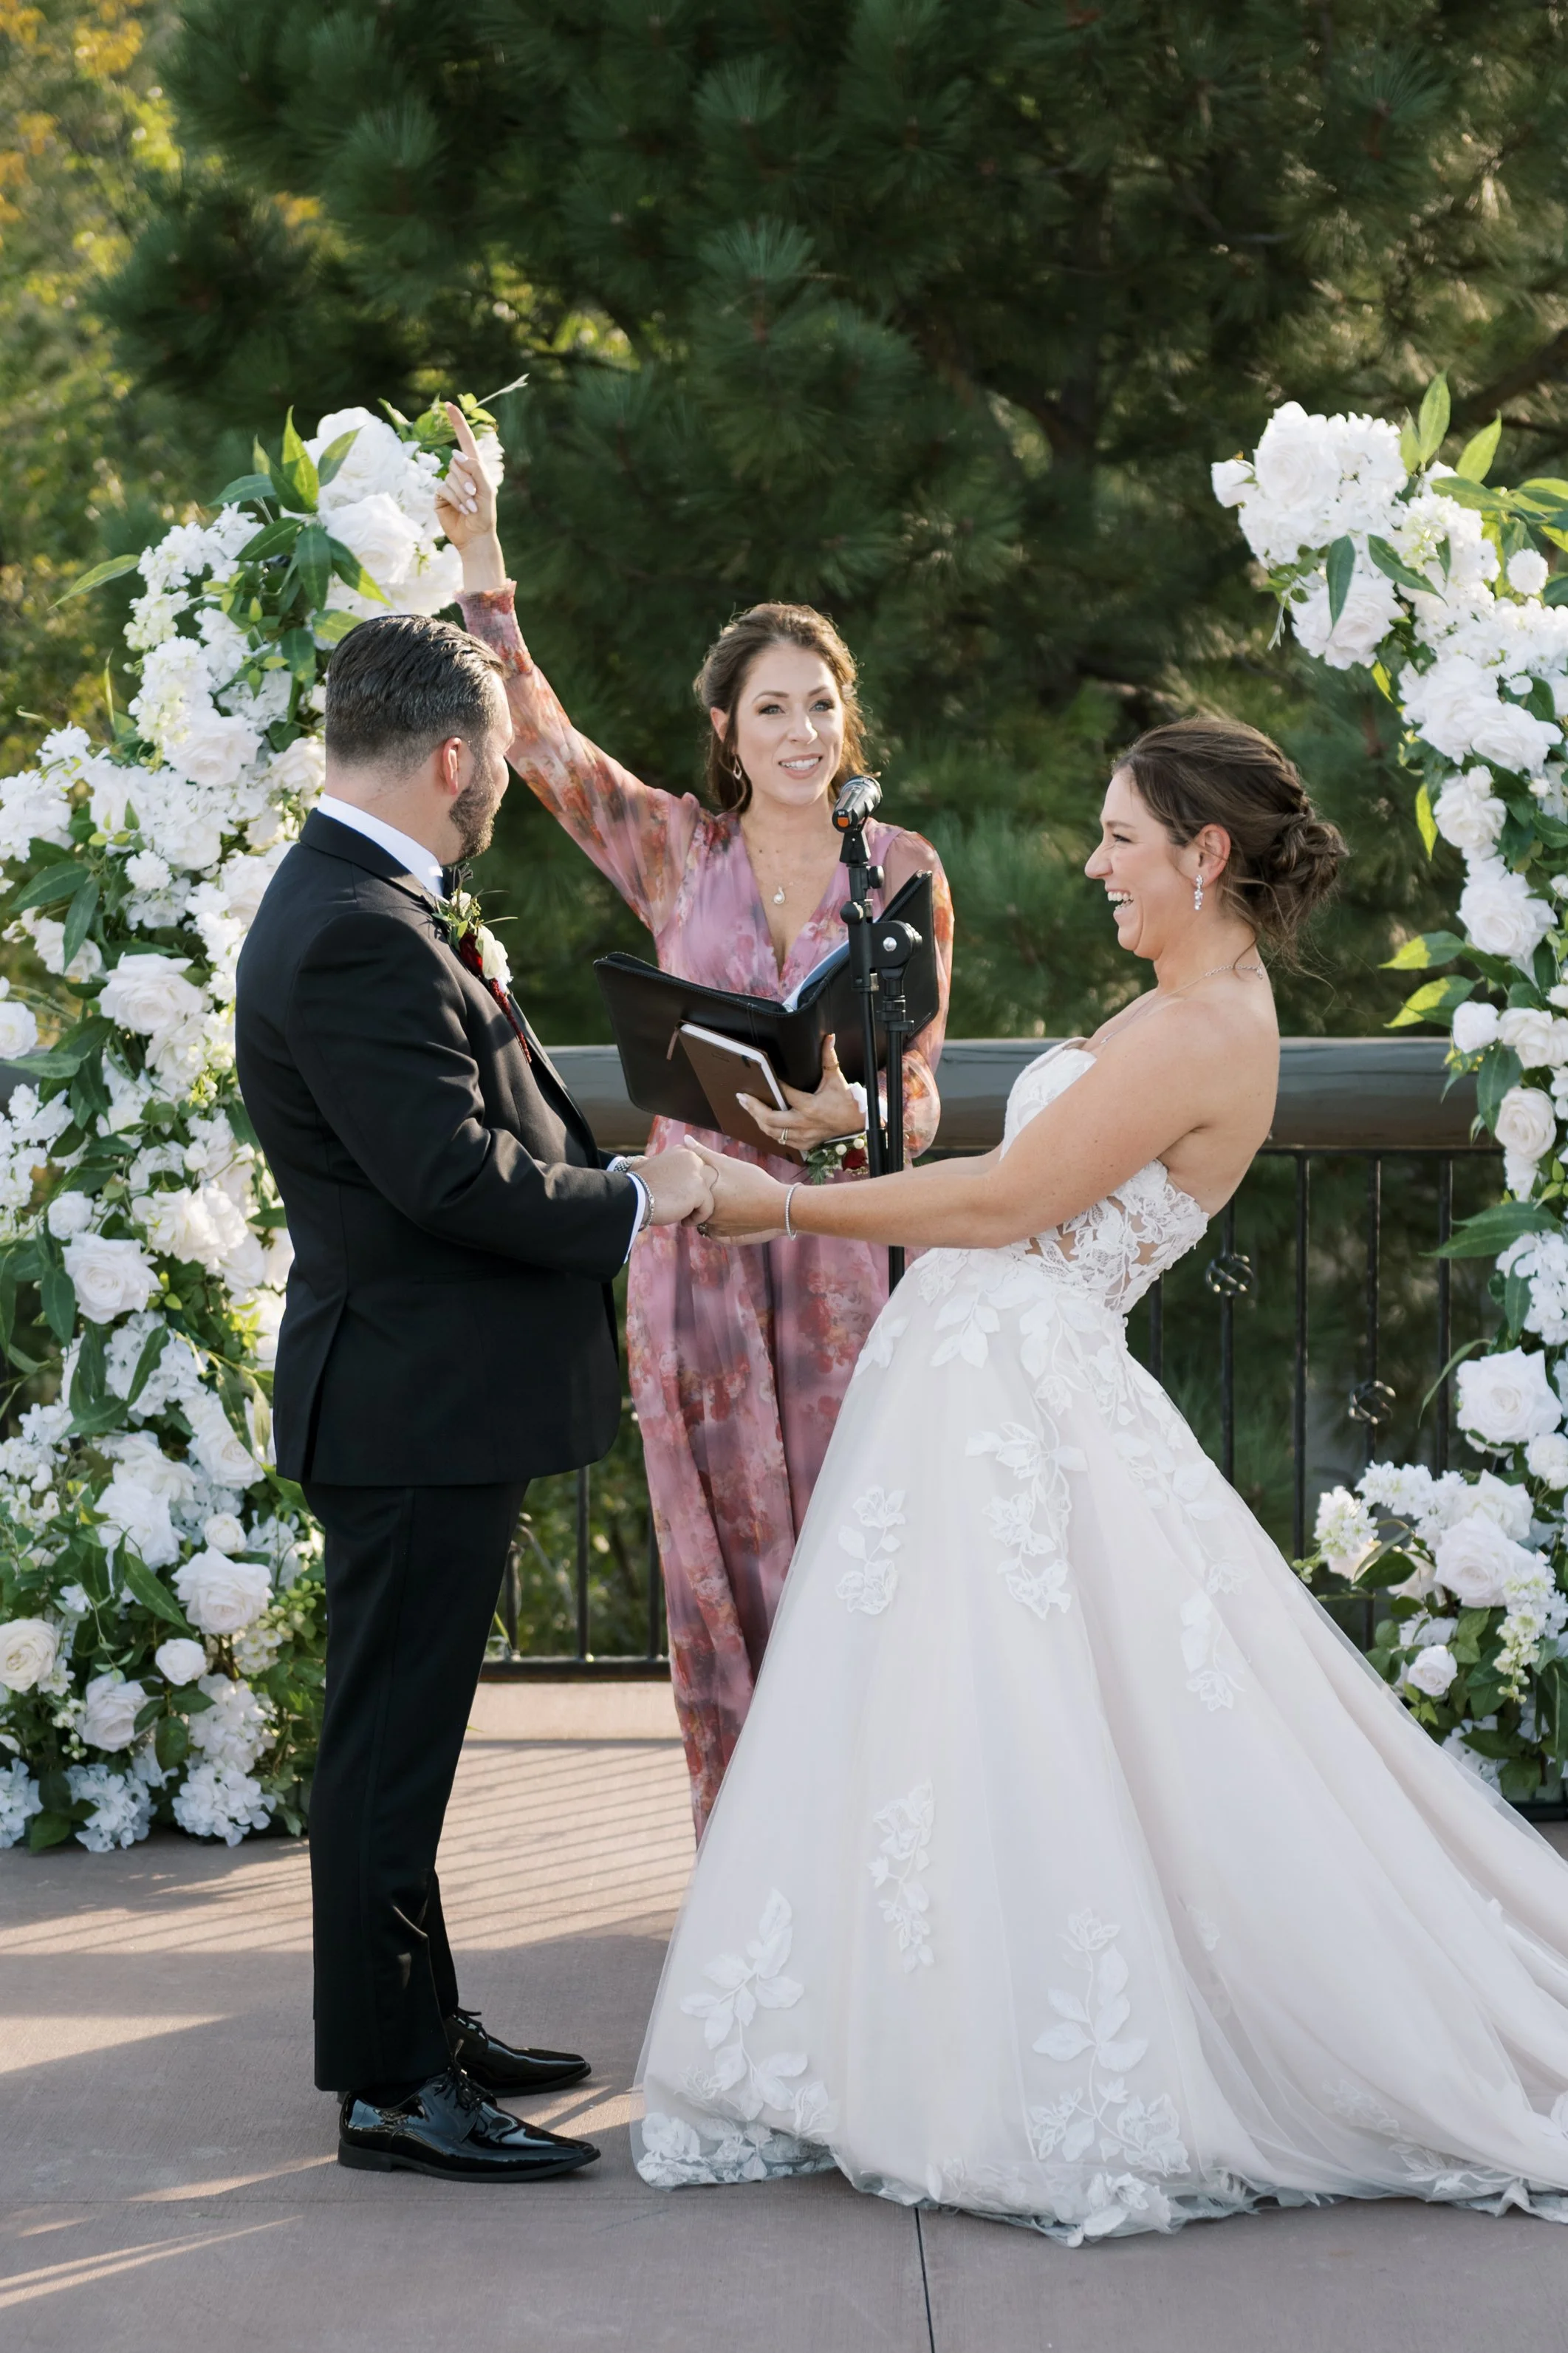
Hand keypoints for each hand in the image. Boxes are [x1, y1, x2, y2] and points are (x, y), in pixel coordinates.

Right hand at [436, 402, 504, 589]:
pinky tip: (462, 510)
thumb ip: (475, 469)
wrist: (476, 537)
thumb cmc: (485, 514)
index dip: (457, 422)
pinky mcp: (440, 495)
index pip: (464, 439)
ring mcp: (449, 483)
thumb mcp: (486, 490)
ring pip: (450, 477)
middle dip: (467, 480)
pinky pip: (444, 489)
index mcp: (475, 467)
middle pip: (457, 463)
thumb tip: (457, 454)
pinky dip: (455, 499)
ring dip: (462, 493)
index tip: (448, 404)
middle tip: (475, 497)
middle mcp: (461, 472)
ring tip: (471, 507)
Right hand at [635, 1146, 715, 1226]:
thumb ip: (661, 1164)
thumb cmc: (636, 1186)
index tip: (678, 1197)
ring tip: (682, 1215)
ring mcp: (697, 1174)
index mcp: (682, 1152)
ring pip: (710, 1196)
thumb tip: (645, 1161)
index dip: (692, 1187)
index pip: (700, 1171)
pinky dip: (696, 1218)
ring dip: (698, 1208)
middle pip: (709, 1181)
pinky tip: (682, 1221)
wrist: (632, 1197)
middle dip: (700, 1196)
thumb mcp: (648, 1166)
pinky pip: (708, 1209)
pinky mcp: (700, 1191)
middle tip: (683, 1208)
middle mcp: (693, 1159)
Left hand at [685, 1139, 788, 1240]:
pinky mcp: (727, 1238)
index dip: (691, 1184)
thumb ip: (704, 1153)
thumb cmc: (754, 1182)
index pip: (686, 1191)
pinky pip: (714, 1232)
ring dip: (706, 1212)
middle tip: (708, 1189)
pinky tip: (728, 1213)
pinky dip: (717, 1224)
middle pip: (693, 1207)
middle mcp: (705, 1217)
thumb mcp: (728, 1164)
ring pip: (703, 1220)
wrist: (779, 1206)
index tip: (695, 1178)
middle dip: (696, 1199)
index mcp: (702, 1198)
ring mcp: (716, 1230)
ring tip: (722, 1200)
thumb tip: (685, 1139)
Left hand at [737, 1035, 863, 1155]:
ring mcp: (803, 1136)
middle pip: (770, 1119)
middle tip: (742, 1097)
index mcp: (810, 1107)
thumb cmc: (845, 1101)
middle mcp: (804, 1123)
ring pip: (772, 1132)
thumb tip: (829, 1038)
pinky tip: (762, 1121)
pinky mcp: (804, 1144)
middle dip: (753, 1108)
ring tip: (748, 1107)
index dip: (773, 1085)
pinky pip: (781, 1140)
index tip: (763, 1077)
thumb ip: (829, 1058)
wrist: (857, 1122)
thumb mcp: (836, 1078)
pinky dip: (770, 1131)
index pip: (785, 1094)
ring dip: (758, 1120)